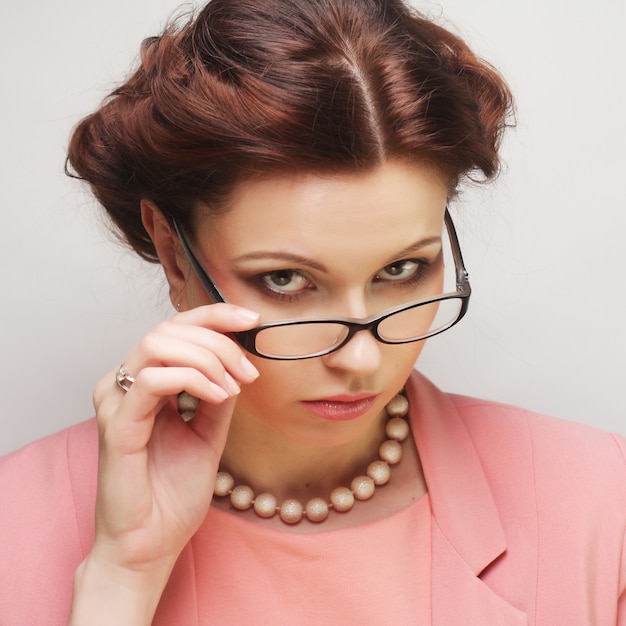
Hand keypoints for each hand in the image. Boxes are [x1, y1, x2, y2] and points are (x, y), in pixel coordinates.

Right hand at [69, 304, 259, 622]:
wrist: (152, 543)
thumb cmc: (173, 491)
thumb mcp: (209, 432)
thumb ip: (219, 393)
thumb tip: (240, 360)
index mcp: (144, 382)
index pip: (175, 327)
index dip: (214, 315)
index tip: (252, 320)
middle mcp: (124, 384)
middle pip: (169, 328)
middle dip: (219, 340)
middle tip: (249, 371)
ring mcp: (116, 401)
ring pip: (160, 343)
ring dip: (209, 357)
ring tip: (235, 386)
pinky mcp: (117, 424)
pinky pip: (154, 379)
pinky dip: (194, 378)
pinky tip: (220, 396)